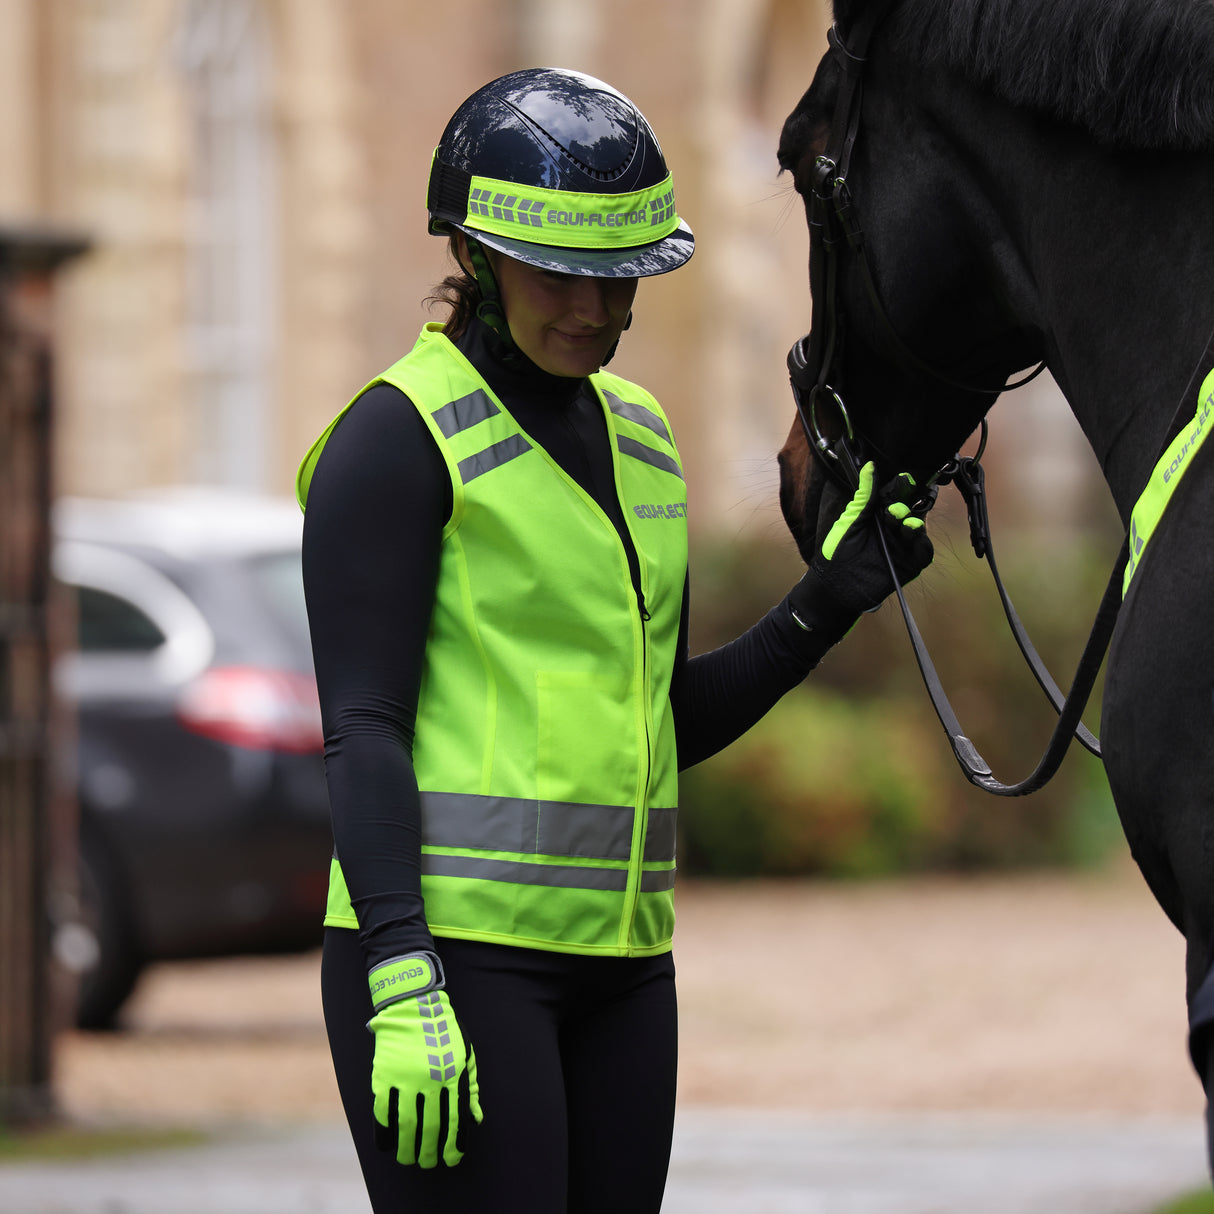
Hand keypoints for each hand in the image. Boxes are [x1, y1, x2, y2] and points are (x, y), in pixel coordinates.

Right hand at [367, 952, 482, 1167]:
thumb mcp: (465, 1053)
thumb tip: (476, 1119)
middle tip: (428, 1163)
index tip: (453, 1159)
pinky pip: (383, 1112)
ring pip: (406, 1124)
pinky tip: (388, 1143)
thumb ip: (470, 1086)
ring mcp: (406, 1079)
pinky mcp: (384, 1076)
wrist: (413, 1004)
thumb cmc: (443, 1030)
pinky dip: (384, 1131)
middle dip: (430, 1151)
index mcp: (453, 1074)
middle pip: (431, 1127)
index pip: (456, 1118)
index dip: (455, 1143)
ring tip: (408, 1159)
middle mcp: (431, 1080)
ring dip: (407, 1147)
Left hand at [789, 461, 933, 635]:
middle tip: (895, 511)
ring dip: (914, 524)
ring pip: (918, 529)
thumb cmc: (837, 552)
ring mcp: (901, 546)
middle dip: (905, 508)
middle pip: (910, 511)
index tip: (905, 479)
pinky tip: (915, 539)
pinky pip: (923, 552)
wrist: (836, 585)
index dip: (902, 488)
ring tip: (905, 525)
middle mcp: (892, 529)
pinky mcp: (908, 564)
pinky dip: (923, 544)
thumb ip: (865, 495)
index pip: (895, 497)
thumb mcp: (851, 520)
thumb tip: (870, 466)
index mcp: (877, 516)